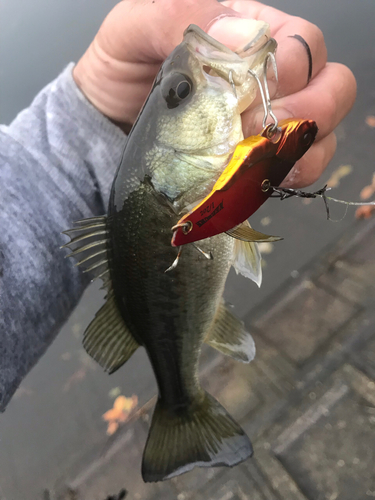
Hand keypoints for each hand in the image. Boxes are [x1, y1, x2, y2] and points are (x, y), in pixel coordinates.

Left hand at [73, 0, 355, 187]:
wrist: (109, 126)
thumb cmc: (124, 72)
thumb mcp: (136, 29)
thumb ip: (183, 14)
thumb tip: (240, 35)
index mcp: (251, 35)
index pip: (304, 43)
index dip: (290, 68)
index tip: (252, 90)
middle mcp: (272, 77)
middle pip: (331, 86)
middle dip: (306, 108)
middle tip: (256, 127)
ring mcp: (271, 122)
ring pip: (324, 129)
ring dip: (300, 144)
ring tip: (255, 153)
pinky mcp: (262, 160)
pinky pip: (302, 166)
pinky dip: (290, 172)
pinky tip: (261, 172)